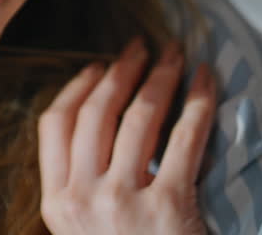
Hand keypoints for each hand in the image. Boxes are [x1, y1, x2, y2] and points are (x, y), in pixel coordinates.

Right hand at [37, 38, 215, 233]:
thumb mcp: (83, 233)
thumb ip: (80, 190)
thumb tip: (97, 125)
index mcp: (56, 204)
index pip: (54, 125)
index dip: (77, 86)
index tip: (97, 66)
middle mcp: (83, 198)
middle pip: (96, 112)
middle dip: (120, 71)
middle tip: (141, 46)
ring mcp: (124, 201)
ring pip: (138, 116)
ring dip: (159, 76)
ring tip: (174, 56)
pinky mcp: (169, 206)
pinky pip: (185, 136)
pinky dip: (199, 102)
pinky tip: (206, 81)